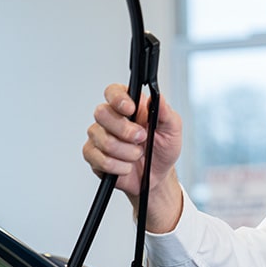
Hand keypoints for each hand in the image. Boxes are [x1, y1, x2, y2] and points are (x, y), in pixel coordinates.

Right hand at [82, 83, 183, 231]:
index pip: (113, 91)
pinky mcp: (93, 155)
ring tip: (137, 155)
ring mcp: (99, 136)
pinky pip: (99, 159)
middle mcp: (111, 118)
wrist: (157, 175)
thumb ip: (165, 112)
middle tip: (141, 138)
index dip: (118, 99)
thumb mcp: (172, 129)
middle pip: (102, 113)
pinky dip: (118, 166)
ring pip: (103, 140)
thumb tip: (158, 97)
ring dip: (126, 152)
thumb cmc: (163, 148)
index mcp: (129, 105)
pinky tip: (126, 166)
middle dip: (125, 130)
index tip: (131, 109)